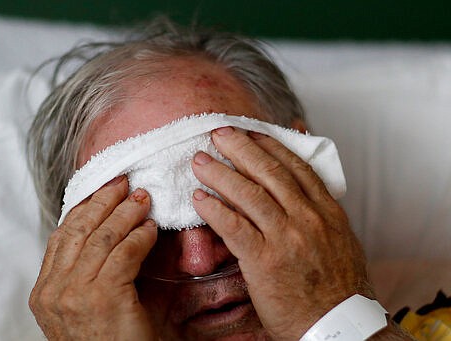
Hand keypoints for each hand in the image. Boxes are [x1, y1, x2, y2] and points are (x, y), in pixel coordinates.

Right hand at [29, 176, 156, 339]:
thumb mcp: (86, 305)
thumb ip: (88, 272)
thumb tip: (109, 232)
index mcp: (45, 292)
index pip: (61, 236)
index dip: (84, 208)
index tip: (102, 190)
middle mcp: (53, 291)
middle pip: (78, 228)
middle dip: (103, 201)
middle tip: (124, 183)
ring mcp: (74, 294)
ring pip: (102, 236)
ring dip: (125, 213)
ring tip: (142, 199)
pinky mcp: (102, 297)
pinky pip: (124, 253)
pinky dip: (139, 236)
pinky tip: (150, 229)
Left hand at [191, 127, 371, 339]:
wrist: (339, 324)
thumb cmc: (337, 285)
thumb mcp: (340, 238)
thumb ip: (321, 209)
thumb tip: (305, 186)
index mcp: (327, 210)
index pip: (295, 166)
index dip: (269, 145)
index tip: (249, 131)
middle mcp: (308, 218)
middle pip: (269, 172)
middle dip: (240, 148)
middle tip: (218, 133)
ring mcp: (287, 238)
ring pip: (249, 194)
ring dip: (220, 174)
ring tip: (200, 161)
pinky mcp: (265, 261)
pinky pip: (234, 227)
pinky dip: (214, 209)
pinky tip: (199, 198)